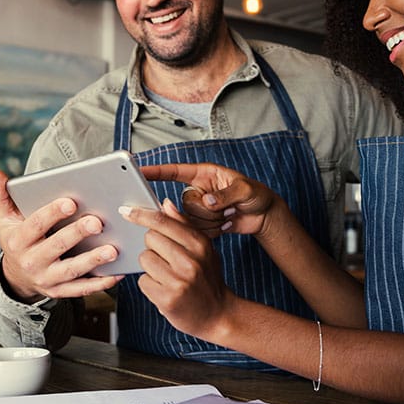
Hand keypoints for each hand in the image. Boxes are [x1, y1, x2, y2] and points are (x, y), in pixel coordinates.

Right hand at [0, 169, 123, 301]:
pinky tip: (117, 273)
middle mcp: (32, 261)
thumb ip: (2, 196)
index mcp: (19, 240)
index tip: (71, 202)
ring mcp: (46, 278)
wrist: (16, 276)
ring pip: (72, 270)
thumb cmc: (17, 240)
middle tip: (98, 222)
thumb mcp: (5, 219)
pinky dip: (100, 283)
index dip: (52, 213)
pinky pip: (81, 289)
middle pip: (57, 246)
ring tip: (112, 250)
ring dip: (93, 261)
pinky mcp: (60, 291)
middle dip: (77, 234)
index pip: (36, 224)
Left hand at [125, 198, 234, 340]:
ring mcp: (179, 281)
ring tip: (167, 275)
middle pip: (150, 238)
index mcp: (199, 244)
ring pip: (144, 259)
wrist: (219, 314)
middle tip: (167, 258)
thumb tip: (165, 203)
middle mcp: (190, 261)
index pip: (163, 222)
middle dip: (153, 246)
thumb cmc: (208, 278)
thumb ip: (183, 225)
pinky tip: (164, 289)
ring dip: (150, 266)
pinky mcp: (167, 299)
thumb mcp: (203, 248)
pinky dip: (150, 285)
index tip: (126, 211)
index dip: (141, 215)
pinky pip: (143, 281)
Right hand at [141, 162, 282, 238]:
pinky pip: (196, 232)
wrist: (263, 216)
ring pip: (189, 221)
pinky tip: (227, 224)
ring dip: (212, 222)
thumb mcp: (246, 190)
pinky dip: (213, 231)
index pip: (175, 171)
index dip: (157, 172)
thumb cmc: (257, 194)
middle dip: (206, 211)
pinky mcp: (202, 224)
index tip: (139, 171)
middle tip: (227, 208)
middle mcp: (198, 190)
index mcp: (204, 174)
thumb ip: (226, 194)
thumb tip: (207, 202)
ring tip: (229, 214)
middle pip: (183, 204)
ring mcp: (199, 209)